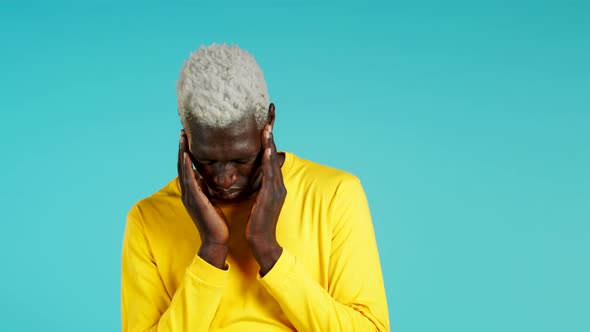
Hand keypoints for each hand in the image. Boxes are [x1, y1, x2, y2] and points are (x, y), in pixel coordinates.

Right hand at [178, 129, 228, 268]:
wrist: (217, 240)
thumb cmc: (217, 222)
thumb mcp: (212, 201)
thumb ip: (208, 189)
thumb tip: (209, 177)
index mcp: (192, 192)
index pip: (187, 167)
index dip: (186, 152)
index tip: (187, 137)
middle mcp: (188, 192)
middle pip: (181, 165)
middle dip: (181, 148)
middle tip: (182, 131)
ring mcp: (189, 196)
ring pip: (182, 169)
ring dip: (181, 152)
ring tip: (182, 137)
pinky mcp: (195, 200)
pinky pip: (189, 180)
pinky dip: (186, 166)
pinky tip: (186, 155)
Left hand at [246, 123, 286, 274]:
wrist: (262, 242)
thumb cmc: (257, 223)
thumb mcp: (257, 201)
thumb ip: (256, 188)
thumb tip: (248, 177)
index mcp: (273, 185)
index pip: (270, 159)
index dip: (267, 142)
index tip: (263, 125)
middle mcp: (278, 185)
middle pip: (274, 156)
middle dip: (270, 137)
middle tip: (267, 118)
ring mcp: (276, 190)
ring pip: (273, 163)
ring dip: (270, 145)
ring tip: (267, 129)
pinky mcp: (271, 197)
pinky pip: (270, 176)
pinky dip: (269, 162)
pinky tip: (267, 151)